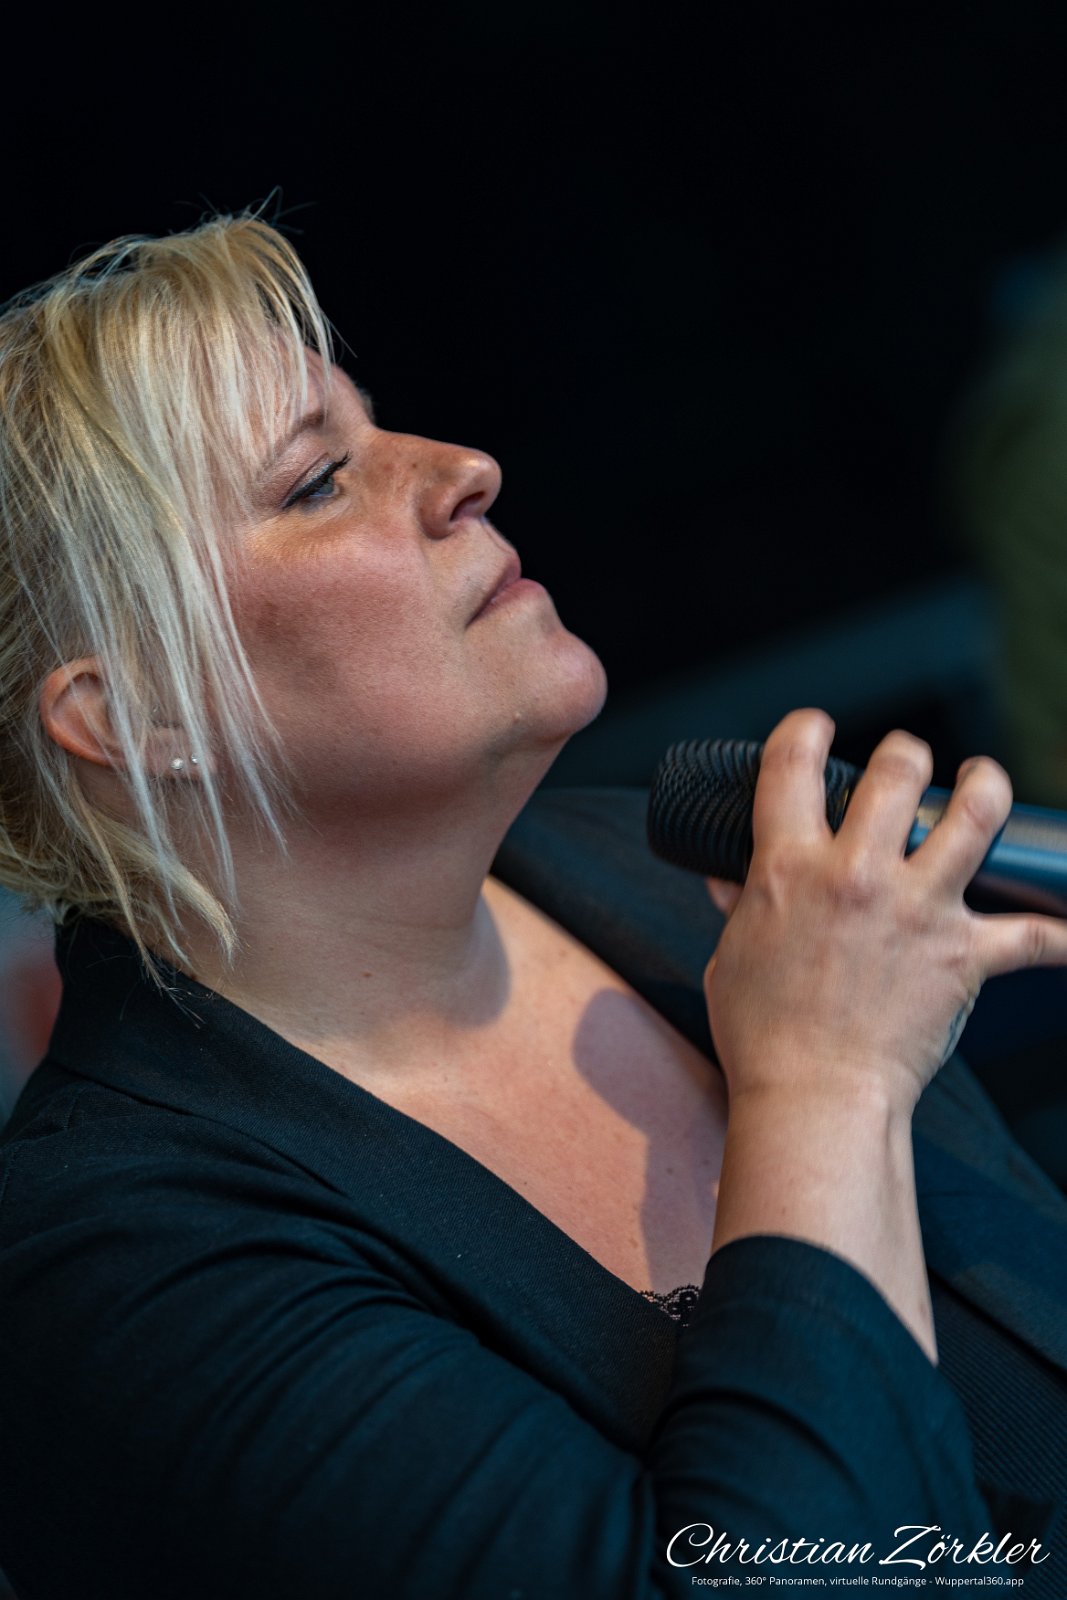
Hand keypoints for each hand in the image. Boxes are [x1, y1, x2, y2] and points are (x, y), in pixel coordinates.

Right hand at [703, 707, 1066, 1114]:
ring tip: (984, 782)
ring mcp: (917, 910)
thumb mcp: (731, 956)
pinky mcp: (963, 955)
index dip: (805, 728)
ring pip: (975, 816)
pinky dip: (1057, 935)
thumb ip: (738, 906)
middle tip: (907, 763)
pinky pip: (1033, 937)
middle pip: (898, 770)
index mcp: (789, 867)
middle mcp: (857, 874)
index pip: (792, 762)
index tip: (814, 727)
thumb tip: (725, 876)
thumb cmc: (763, 1036)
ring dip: (986, 786)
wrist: (814, 1098)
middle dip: (906, 753)